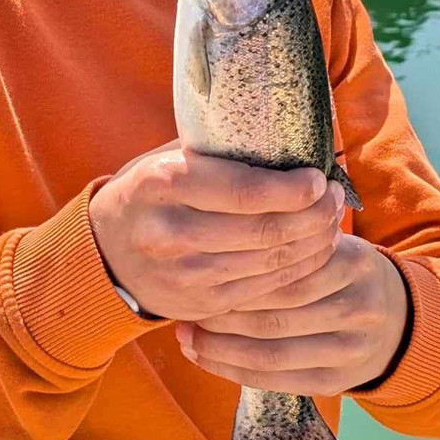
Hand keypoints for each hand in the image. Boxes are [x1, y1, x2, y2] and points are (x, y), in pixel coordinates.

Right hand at [88, 142, 345, 322]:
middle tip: (334, 196)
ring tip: (331, 220)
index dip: (290, 189)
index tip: (318, 178)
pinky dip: (296, 271)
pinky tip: (312, 250)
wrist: (105, 254)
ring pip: (270, 264)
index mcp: (163, 183)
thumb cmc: (149, 192)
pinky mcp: (201, 305)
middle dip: (312, 215)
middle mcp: (172, 233)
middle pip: (264, 231)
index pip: (242, 191)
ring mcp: (186, 276)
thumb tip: (293, 134)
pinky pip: (264, 291)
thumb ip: (220, 150)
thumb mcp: (169, 158)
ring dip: (312, 243)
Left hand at [175, 232, 409, 396]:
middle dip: (224, 312)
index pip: (288, 270)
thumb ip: (291, 231)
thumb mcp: (331, 238)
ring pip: (273, 351)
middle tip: (183, 305)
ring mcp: (351, 349)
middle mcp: (358, 308)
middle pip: (277, 313)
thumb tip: (222, 213)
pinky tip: (203, 358)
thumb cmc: (341, 269)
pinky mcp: (337, 381)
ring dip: (221, 346)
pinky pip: (277, 380)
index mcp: (354, 263)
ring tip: (186, 334)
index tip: (199, 268)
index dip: (239, 272)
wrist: (396, 319)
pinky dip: (234, 371)